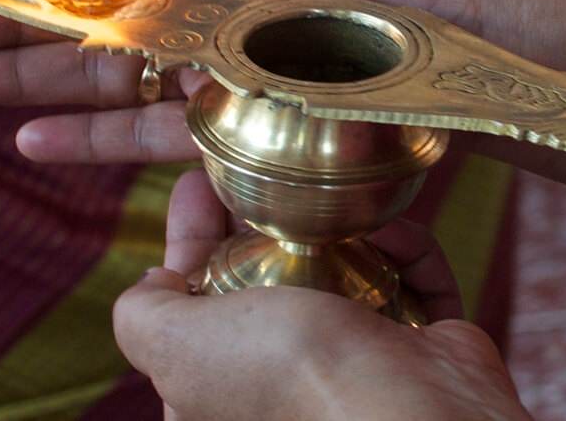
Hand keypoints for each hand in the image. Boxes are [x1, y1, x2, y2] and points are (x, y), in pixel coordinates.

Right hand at [0, 0, 494, 164]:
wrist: (473, 30)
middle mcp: (213, 6)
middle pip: (93, 21)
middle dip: (12, 28)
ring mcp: (223, 68)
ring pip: (109, 81)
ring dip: (29, 86)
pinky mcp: (243, 124)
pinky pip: (157, 133)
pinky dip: (93, 139)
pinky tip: (31, 141)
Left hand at [115, 170, 531, 420]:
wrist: (411, 409)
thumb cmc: (290, 377)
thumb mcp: (175, 344)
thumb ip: (142, 314)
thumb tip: (153, 282)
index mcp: (224, 395)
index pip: (193, 314)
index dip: (189, 246)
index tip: (200, 188)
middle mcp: (291, 384)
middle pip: (271, 284)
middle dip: (269, 224)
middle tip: (266, 169)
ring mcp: (360, 368)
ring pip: (349, 280)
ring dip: (347, 231)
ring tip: (339, 190)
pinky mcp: (423, 349)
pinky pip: (415, 285)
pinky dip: (407, 251)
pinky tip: (390, 223)